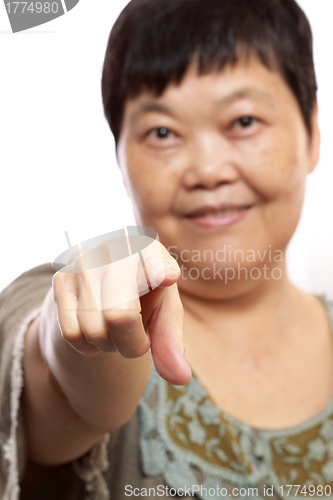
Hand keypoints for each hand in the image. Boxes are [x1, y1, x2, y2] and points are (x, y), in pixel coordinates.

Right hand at [52, 236, 191, 385]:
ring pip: (94, 331)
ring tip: (115, 327)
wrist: (105, 280)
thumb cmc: (145, 296)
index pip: (154, 264)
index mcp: (150, 251)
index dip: (158, 271)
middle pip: (120, 317)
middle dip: (132, 344)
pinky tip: (96, 326)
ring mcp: (85, 261)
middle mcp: (116, 249)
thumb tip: (180, 378)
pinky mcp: (61, 278)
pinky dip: (87, 345)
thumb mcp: (164, 313)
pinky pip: (71, 333)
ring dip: (108, 345)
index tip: (168, 276)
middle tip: (137, 338)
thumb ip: (170, 342)